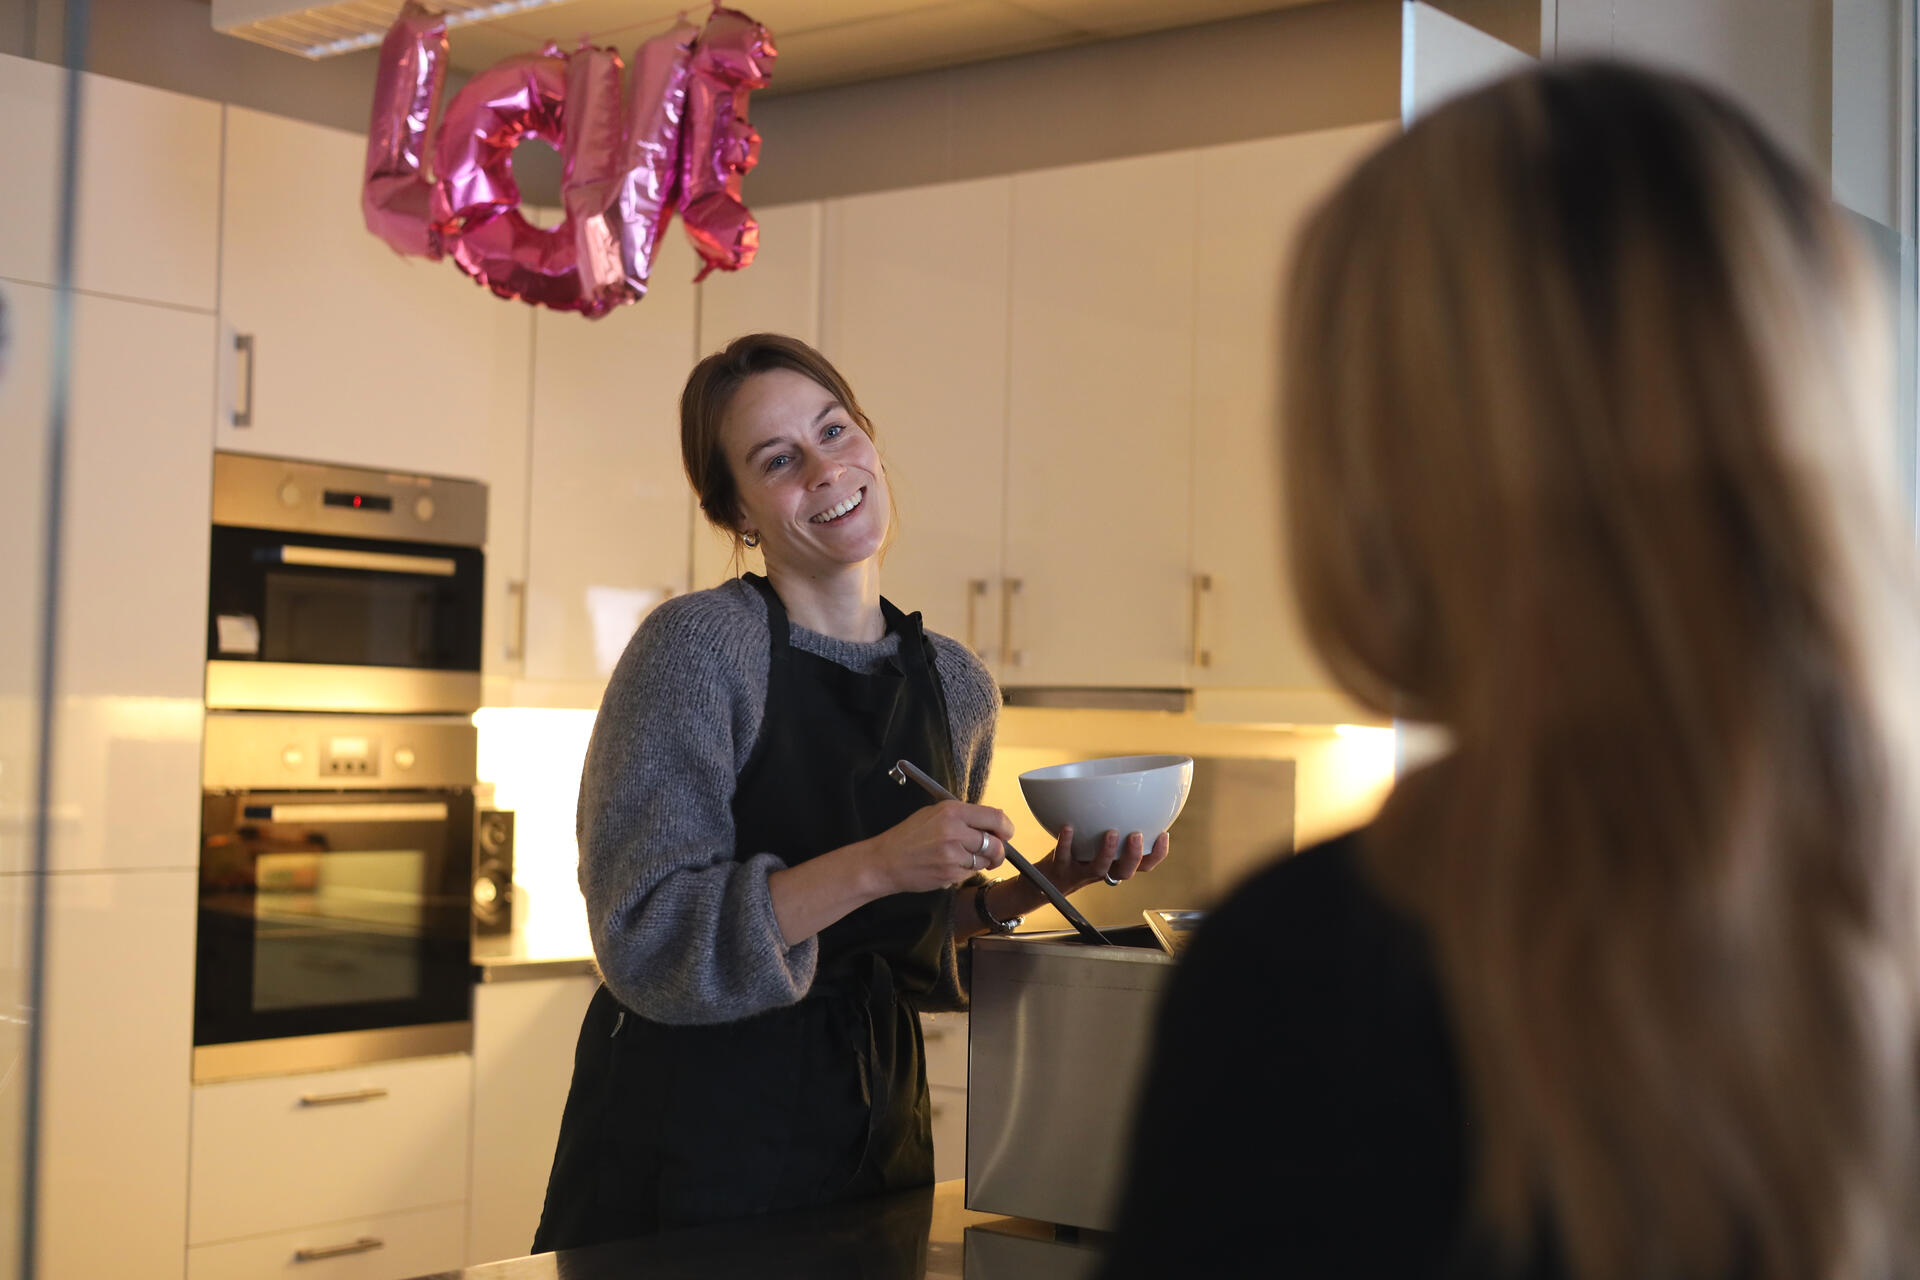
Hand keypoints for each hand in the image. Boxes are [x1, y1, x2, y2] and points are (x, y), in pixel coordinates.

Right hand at [863, 800, 1011, 894]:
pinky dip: (965, 871)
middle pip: (996, 843)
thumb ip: (963, 816)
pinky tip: (948, 866)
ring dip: (981, 861)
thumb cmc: (909, 836)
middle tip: (993, 852)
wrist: (885, 861)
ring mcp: (952, 855)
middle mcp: (955, 831)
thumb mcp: (934, 813)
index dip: (1006, 827)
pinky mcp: (950, 874)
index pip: (995, 817)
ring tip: (962, 857)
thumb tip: (992, 823)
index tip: (1006, 833)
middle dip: (999, 850)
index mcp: (952, 811)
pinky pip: (970, 873)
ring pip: (985, 860)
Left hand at [1038, 827, 1170, 895]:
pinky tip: (1068, 828)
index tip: (1163, 835)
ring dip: (1106, 852)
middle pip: (1124, 871)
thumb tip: (1132, 794)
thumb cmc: (1076, 855)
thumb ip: (1114, 824)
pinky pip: (1064, 857)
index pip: (1144, 864)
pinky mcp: (1060, 868)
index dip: (1157, 854)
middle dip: (1134, 855)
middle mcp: (1102, 870)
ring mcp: (1081, 871)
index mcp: (1115, 863)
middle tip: (1136, 836)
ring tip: (1110, 833)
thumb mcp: (1098, 841)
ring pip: (1098, 868)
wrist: (1046, 878)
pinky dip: (1066, 842)